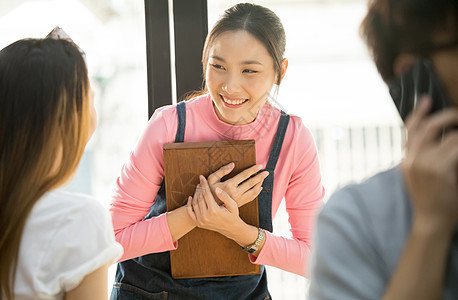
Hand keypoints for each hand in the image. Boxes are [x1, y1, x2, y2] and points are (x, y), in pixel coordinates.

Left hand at [186, 175, 241, 235]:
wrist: (231, 229)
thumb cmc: (233, 215)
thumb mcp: (233, 205)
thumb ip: (225, 196)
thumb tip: (217, 189)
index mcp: (214, 211)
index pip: (206, 193)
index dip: (204, 184)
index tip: (202, 177)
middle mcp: (206, 216)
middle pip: (199, 197)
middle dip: (199, 188)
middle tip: (200, 181)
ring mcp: (201, 221)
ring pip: (195, 204)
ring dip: (195, 194)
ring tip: (198, 188)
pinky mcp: (199, 224)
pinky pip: (191, 213)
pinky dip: (189, 205)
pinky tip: (191, 197)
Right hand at [207, 162, 267, 206]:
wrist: (209, 208)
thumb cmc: (209, 191)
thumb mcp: (211, 179)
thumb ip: (222, 171)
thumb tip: (232, 164)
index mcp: (229, 185)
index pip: (244, 175)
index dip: (253, 170)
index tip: (260, 166)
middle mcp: (235, 193)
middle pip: (251, 183)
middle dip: (260, 177)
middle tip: (267, 172)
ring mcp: (238, 199)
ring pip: (253, 191)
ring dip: (260, 184)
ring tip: (263, 178)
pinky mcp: (239, 203)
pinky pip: (251, 197)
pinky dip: (257, 192)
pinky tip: (259, 188)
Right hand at [402, 96, 457, 233]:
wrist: (432, 221)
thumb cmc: (431, 200)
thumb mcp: (420, 176)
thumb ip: (423, 157)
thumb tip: (441, 138)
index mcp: (406, 160)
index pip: (408, 130)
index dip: (417, 113)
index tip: (426, 100)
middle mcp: (412, 159)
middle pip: (426, 127)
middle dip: (445, 116)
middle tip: (457, 114)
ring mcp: (424, 163)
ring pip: (446, 134)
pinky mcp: (439, 168)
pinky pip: (456, 145)